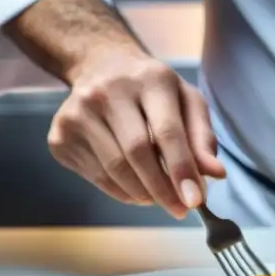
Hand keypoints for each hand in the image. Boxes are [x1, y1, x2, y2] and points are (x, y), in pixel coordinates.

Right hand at [48, 48, 225, 217]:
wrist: (99, 67)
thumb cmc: (152, 91)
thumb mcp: (186, 102)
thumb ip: (201, 138)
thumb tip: (214, 174)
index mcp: (149, 79)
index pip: (166, 132)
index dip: (181, 170)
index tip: (194, 201)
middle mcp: (108, 91)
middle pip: (137, 154)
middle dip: (162, 189)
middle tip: (179, 209)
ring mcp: (78, 112)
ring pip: (115, 170)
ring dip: (142, 194)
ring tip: (157, 195)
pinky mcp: (60, 135)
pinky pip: (97, 177)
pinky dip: (121, 191)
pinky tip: (133, 184)